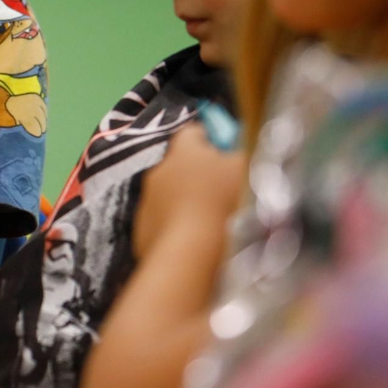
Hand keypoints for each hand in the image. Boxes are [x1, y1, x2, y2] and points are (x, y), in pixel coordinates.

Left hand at [133, 121, 246, 256]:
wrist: (190, 255)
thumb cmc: (223, 204)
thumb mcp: (245, 171)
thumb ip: (241, 154)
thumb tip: (235, 151)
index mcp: (182, 150)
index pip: (193, 132)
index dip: (211, 140)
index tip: (227, 154)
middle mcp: (158, 170)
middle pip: (180, 164)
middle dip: (199, 174)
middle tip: (223, 192)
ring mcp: (146, 201)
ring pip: (170, 194)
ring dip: (186, 202)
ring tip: (211, 222)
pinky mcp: (141, 230)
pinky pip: (163, 221)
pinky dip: (177, 227)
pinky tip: (195, 242)